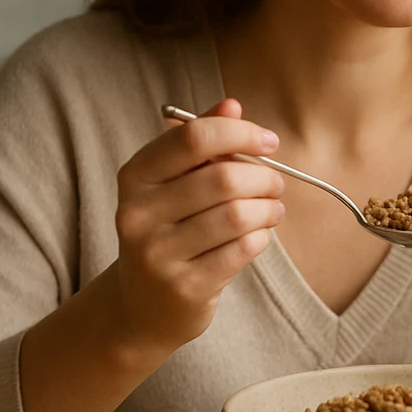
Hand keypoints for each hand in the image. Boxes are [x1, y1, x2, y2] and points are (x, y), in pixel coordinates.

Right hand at [110, 98, 284, 353]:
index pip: (193, 138)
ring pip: (236, 215)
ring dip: (268, 208)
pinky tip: (259, 234)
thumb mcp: (173, 183)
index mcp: (135, 176)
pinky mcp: (184, 287)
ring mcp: (158, 254)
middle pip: (222, 178)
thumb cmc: (168, 231)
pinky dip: (260, 237)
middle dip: (263, 177)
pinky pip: (241, 250)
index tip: (268, 141)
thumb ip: (201, 142)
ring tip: (273, 208)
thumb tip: (232, 105)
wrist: (141, 306)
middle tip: (276, 183)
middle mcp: (138, 213)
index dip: (240, 134)